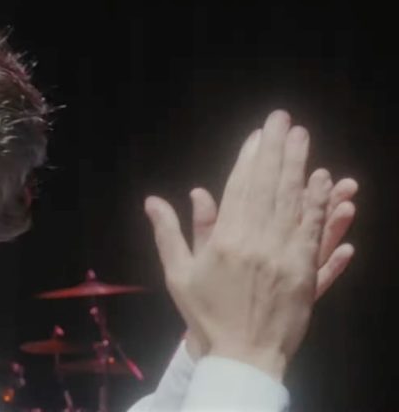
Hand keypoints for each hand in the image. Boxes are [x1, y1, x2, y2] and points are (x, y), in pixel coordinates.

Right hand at [145, 110, 341, 379]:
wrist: (242, 355)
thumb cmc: (205, 313)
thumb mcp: (178, 274)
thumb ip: (169, 233)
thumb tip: (153, 200)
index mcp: (225, 241)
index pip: (239, 189)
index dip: (249, 158)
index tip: (258, 133)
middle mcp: (257, 242)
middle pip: (269, 187)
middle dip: (277, 150)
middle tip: (284, 120)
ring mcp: (285, 256)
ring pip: (294, 203)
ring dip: (299, 167)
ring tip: (302, 138)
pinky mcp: (305, 270)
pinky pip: (313, 230)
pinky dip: (318, 203)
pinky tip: (323, 181)